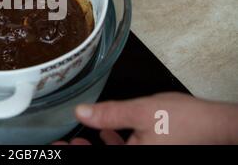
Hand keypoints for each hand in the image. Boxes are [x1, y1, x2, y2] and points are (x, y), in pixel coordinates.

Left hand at [54, 92, 237, 144]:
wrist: (217, 127)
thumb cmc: (184, 121)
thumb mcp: (141, 112)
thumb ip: (109, 114)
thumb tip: (81, 112)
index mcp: (134, 159)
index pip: (94, 160)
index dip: (71, 154)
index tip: (54, 146)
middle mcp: (138, 162)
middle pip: (102, 158)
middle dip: (82, 151)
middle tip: (65, 143)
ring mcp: (145, 158)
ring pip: (113, 156)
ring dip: (95, 148)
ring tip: (80, 138)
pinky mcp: (152, 153)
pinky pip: (127, 152)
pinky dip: (114, 144)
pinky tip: (107, 130)